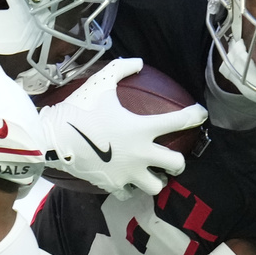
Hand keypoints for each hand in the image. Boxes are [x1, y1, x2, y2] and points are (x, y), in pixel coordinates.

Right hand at [38, 58, 208, 199]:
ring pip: (157, 185)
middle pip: (176, 164)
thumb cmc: (80, 109)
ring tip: (151, 174)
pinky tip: (126, 180)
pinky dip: (130, 187)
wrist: (55, 138)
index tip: (200, 114)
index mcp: (142, 128)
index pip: (180, 121)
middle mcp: (141, 153)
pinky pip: (129, 192)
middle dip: (178, 162)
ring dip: (157, 179)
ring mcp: (128, 172)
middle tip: (172, 158)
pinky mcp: (114, 184)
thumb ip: (122, 68)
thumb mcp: (101, 83)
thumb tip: (139, 62)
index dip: (195, 115)